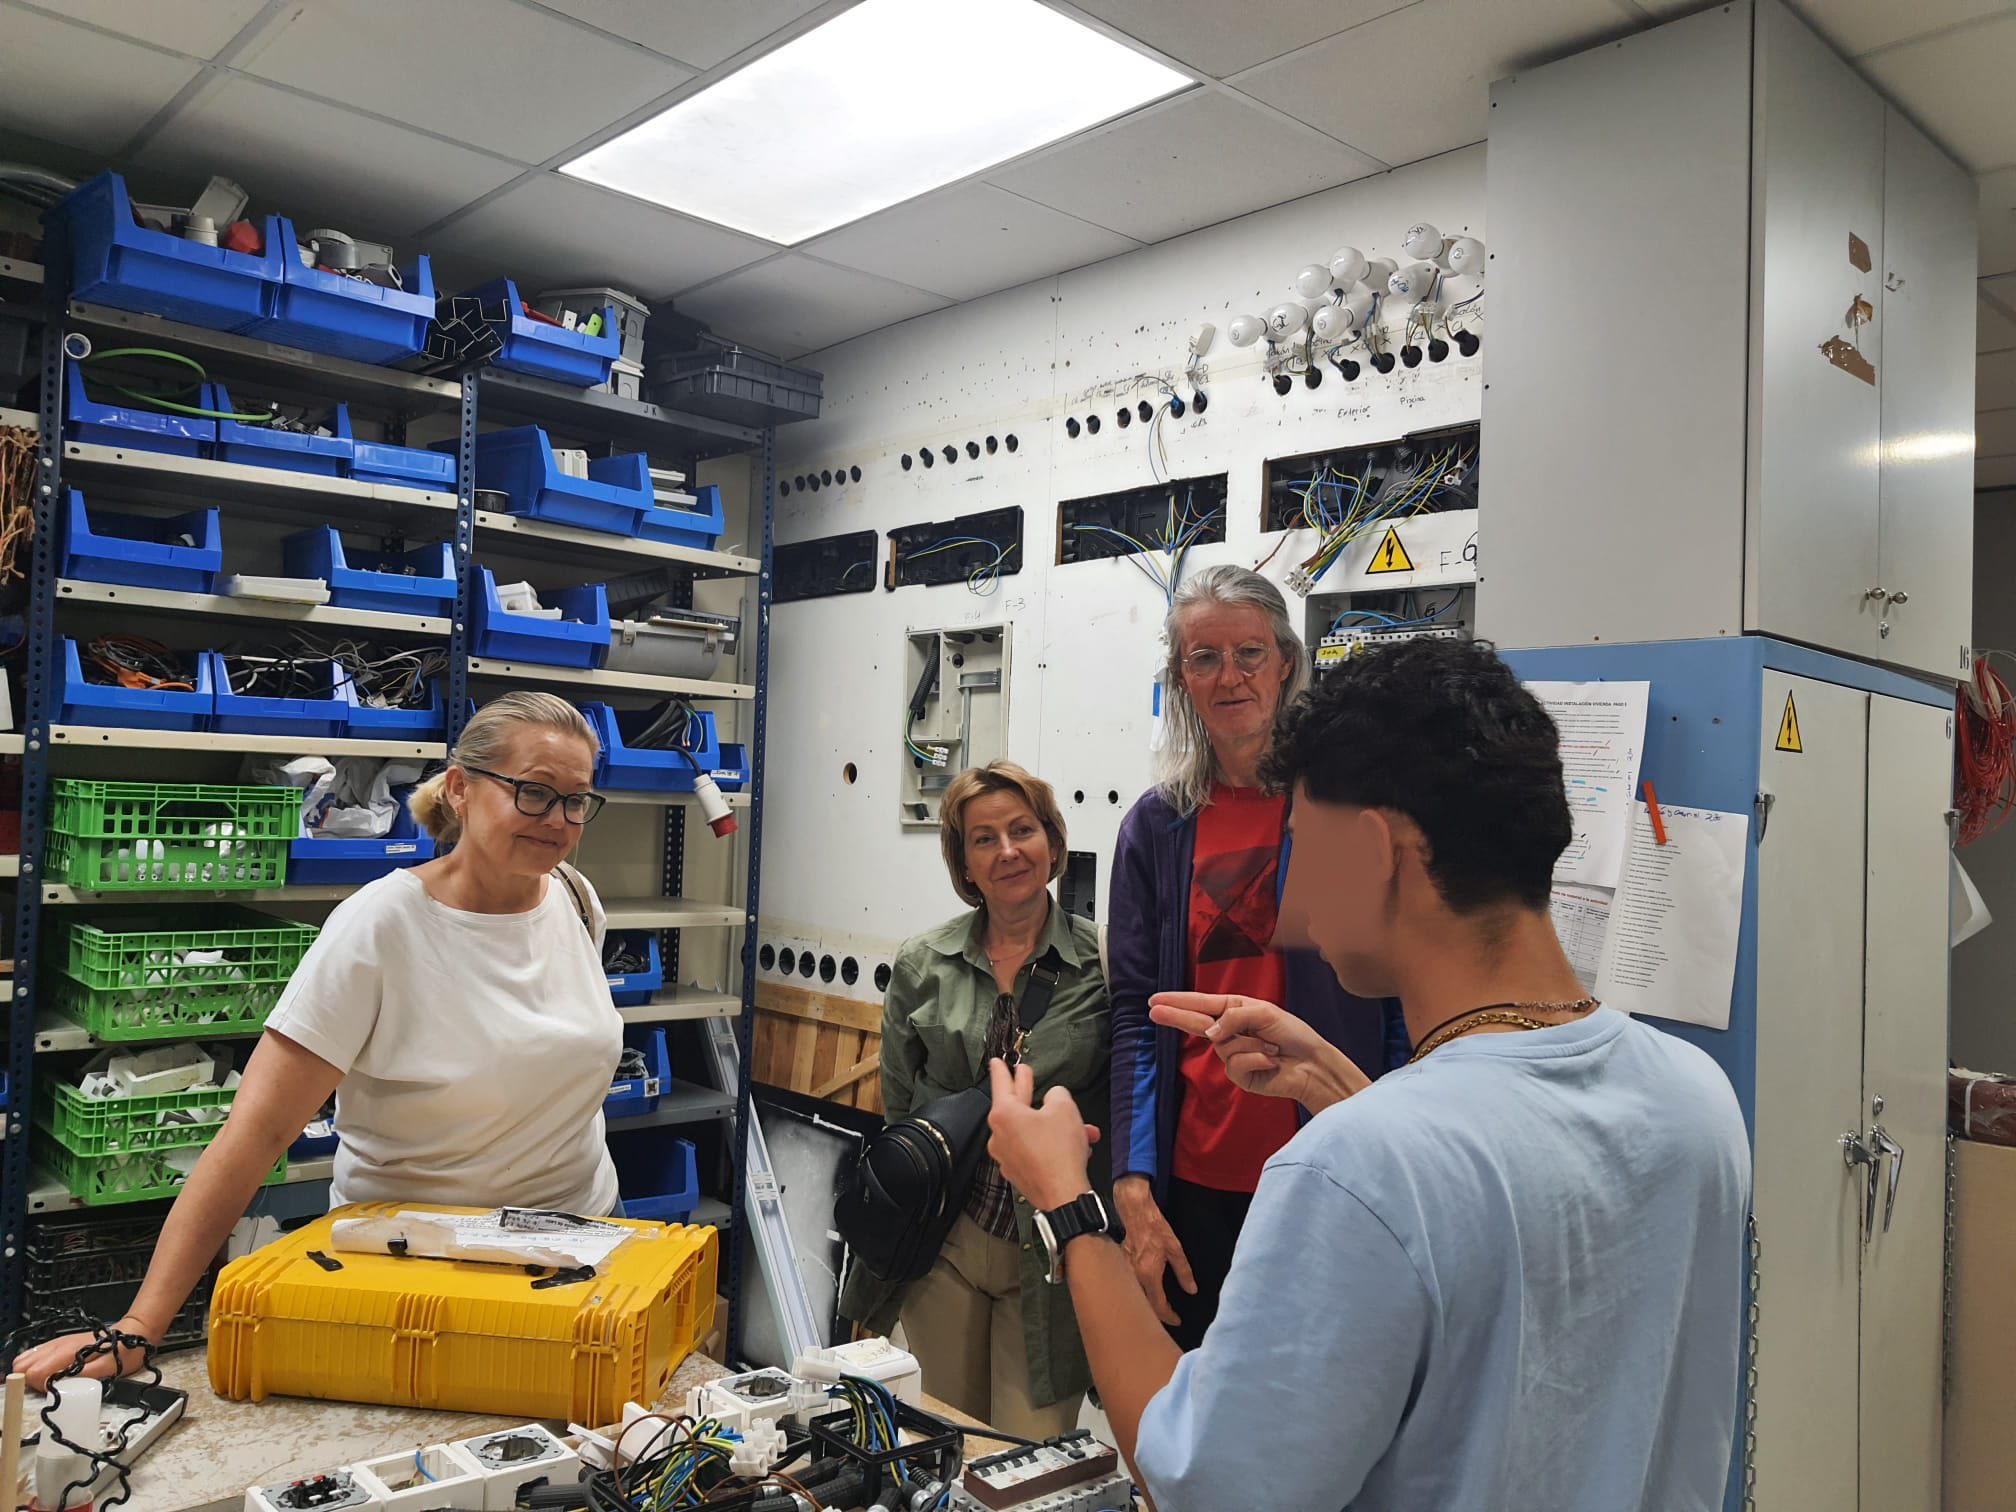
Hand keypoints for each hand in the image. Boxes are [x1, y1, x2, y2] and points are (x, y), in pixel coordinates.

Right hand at [13, 1318, 151, 1392]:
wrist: (134, 1333)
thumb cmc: (123, 1351)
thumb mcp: (108, 1369)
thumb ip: (83, 1377)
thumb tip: (60, 1385)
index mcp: (67, 1352)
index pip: (33, 1373)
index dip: (40, 1386)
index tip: (54, 1390)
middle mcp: (58, 1346)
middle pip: (22, 1366)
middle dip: (31, 1382)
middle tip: (50, 1387)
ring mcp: (56, 1344)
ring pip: (25, 1360)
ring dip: (31, 1375)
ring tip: (50, 1382)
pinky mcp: (58, 1345)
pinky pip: (34, 1356)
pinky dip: (35, 1367)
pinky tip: (50, 1373)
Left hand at [986, 1059, 1099, 1212]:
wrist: (1063, 1194)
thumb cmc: (1060, 1152)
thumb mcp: (1064, 1108)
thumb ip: (1057, 1094)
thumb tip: (1054, 1098)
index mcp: (1004, 1115)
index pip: (1001, 1084)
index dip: (1001, 1069)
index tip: (995, 1061)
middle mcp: (999, 1136)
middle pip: (1015, 1107)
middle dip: (1027, 1091)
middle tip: (1025, 1076)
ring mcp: (1007, 1156)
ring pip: (1031, 1131)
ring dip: (1054, 1125)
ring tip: (1081, 1126)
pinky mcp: (1019, 1172)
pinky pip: (1034, 1150)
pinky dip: (1052, 1145)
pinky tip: (1076, 1145)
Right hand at [1112, 1175, 1195, 1327]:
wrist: (1133, 1209)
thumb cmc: (1154, 1226)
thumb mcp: (1175, 1248)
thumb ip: (1184, 1271)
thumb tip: (1191, 1290)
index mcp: (1149, 1275)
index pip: (1159, 1306)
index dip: (1169, 1317)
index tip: (1178, 1320)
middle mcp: (1134, 1277)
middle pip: (1144, 1305)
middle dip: (1157, 1314)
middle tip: (1170, 1315)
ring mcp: (1125, 1271)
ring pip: (1136, 1296)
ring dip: (1148, 1304)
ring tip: (1160, 1305)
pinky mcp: (1120, 1263)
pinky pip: (1129, 1285)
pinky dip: (1139, 1292)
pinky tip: (1147, 1289)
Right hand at [1150, 992, 1370, 1114]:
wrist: (1312, 1065)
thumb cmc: (1293, 1034)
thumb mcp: (1265, 1013)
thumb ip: (1233, 1017)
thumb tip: (1209, 1034)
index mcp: (1235, 1011)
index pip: (1201, 1005)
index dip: (1178, 1002)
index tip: (1155, 1001)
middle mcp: (1230, 1031)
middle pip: (1195, 1023)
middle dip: (1176, 1016)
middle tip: (1153, 1011)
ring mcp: (1232, 1055)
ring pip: (1224, 1045)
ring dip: (1251, 1044)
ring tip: (1271, 1047)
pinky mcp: (1238, 1076)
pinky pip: (1236, 1063)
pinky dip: (1256, 1059)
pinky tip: (1271, 1060)